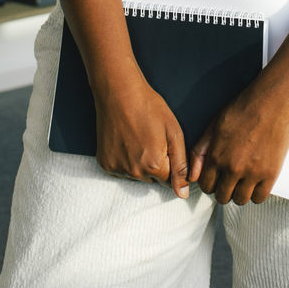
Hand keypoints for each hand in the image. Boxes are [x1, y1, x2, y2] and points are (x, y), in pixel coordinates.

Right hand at [94, 74, 189, 198]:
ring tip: (138, 137)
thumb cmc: (149, 108)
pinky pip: (121, 170)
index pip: (169, 179)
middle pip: (152, 178)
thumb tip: (183, 195)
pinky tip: (126, 141)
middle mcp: (134, 173)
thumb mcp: (174, 132)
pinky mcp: (105, 164)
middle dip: (155, 163)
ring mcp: (117, 169)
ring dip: (139, 163)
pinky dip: (125, 160)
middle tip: (150, 137)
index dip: (169, 160)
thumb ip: (180, 166)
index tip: (163, 143)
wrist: (119, 93)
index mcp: (154, 166)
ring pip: (136, 175)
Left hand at [189, 81, 288, 205]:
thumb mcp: (214, 125)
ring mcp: (252, 173)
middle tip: (230, 179)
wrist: (272, 101)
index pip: (206, 186)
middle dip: (223, 189)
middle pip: (222, 196)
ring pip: (240, 200)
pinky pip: (259, 198)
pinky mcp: (270, 174)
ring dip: (239, 193)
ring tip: (243, 181)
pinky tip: (255, 182)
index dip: (210, 183)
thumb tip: (192, 175)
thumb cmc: (243, 108)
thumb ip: (200, 151)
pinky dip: (256, 193)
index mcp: (216, 156)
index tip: (216, 178)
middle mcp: (232, 168)